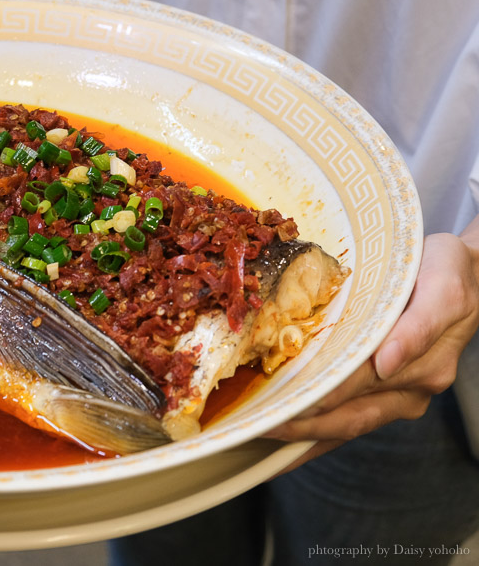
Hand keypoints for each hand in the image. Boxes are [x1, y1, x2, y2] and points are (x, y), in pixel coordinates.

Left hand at [266, 224, 478, 470]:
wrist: (468, 275)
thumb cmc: (449, 273)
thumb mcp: (443, 288)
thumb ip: (419, 326)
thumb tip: (387, 363)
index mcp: (422, 367)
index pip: (355, 388)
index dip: (315, 400)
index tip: (279, 409)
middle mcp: (410, 389)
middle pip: (346, 417)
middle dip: (299, 426)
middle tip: (256, 429)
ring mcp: (399, 395)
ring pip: (345, 425)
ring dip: (304, 435)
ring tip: (263, 437)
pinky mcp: (388, 393)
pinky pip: (350, 419)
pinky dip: (317, 433)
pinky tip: (287, 440)